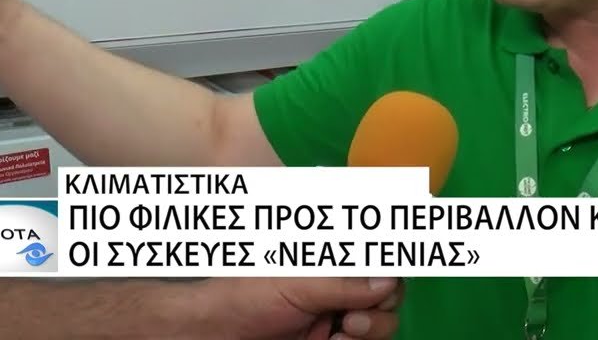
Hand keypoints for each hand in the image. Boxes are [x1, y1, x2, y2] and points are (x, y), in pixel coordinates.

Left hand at [204, 276, 402, 339]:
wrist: (210, 335)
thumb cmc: (242, 299)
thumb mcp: (298, 285)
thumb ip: (344, 284)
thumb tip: (387, 280)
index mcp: (329, 265)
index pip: (375, 265)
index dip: (386, 275)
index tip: (387, 286)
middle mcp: (336, 291)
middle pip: (386, 299)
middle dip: (379, 310)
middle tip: (353, 319)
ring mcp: (332, 321)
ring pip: (378, 328)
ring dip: (370, 332)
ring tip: (343, 333)